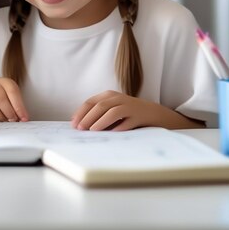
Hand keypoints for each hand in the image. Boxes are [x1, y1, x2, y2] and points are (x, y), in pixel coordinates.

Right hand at [0, 77, 28, 121]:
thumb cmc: (0, 103)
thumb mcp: (11, 102)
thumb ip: (17, 109)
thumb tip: (24, 120)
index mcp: (4, 82)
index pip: (12, 90)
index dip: (19, 106)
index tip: (24, 119)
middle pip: (1, 98)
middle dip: (8, 112)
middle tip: (13, 121)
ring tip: (3, 121)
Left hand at [71, 90, 203, 130]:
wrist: (155, 113)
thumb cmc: (129, 114)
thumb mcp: (113, 110)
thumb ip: (99, 115)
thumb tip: (82, 126)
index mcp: (109, 95)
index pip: (91, 102)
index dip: (81, 112)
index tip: (73, 123)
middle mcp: (118, 98)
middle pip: (99, 106)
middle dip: (88, 117)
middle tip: (80, 128)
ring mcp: (129, 106)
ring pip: (112, 112)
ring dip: (100, 121)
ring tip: (92, 130)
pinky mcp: (139, 116)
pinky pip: (128, 121)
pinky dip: (119, 127)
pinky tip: (112, 133)